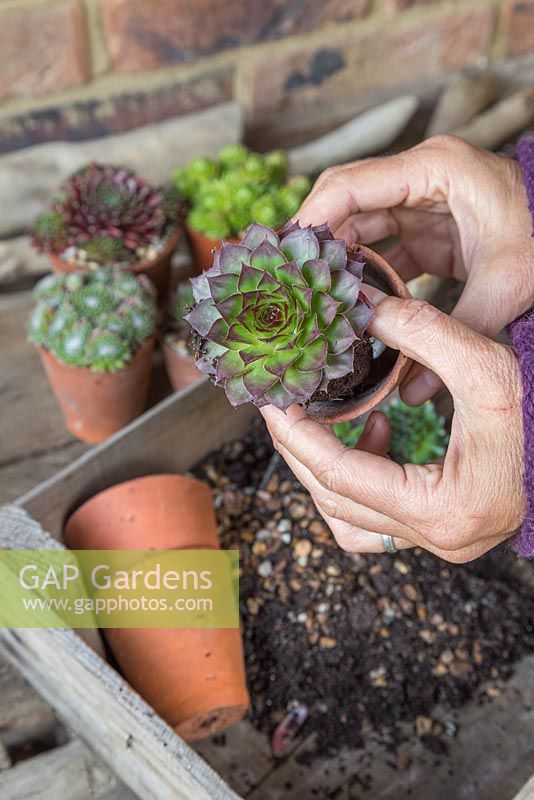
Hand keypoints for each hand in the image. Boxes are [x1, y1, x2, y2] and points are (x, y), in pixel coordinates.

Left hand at [261, 292, 524, 562]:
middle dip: (300, 451)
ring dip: (325, 470)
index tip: (275, 402)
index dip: (299, 436)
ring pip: (349, 519)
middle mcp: (437, 539)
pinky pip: (377, 519)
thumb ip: (423, 333)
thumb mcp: (488, 366)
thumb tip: (362, 307)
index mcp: (445, 509)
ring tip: (327, 419)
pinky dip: (359, 480)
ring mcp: (440, 541)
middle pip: (334, 502)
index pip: (341, 476)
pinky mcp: (442, 529)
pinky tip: (376, 433)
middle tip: (283, 407)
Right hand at [296, 135, 533, 403]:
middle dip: (316, 242)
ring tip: (310, 299)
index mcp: (436, 169)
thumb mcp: (507, 287)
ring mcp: (424, 200)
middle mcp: (422, 176)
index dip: (311, 219)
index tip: (283, 258)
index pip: (350, 185)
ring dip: (339, 260)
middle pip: (347, 201)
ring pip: (361, 224)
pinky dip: (367, 272)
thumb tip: (409, 393)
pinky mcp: (430, 225)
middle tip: (287, 283)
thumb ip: (455, 333)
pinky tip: (351, 303)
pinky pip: (384, 244)